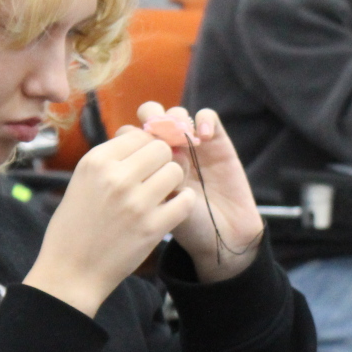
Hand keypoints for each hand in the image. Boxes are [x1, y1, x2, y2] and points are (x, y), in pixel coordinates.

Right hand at [24, 126, 192, 316]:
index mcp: (96, 161)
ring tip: (162, 194)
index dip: (147, 147)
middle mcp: (116, 177)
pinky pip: (186, 200)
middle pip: (161, 149)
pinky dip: (183, 202)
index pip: (139, 135)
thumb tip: (142, 137)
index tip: (146, 160)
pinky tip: (173, 207)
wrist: (70, 272)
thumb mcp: (81, 181)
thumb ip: (110, 160)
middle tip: (156, 177)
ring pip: (176, 171)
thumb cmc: (74, 227)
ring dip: (173, 181)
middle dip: (162, 161)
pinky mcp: (153, 227)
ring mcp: (136, 202)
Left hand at [132, 102, 263, 283]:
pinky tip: (204, 137)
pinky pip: (206, 116)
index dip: (132, 138)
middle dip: (152, 120)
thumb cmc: (186, 229)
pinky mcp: (217, 142)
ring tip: (184, 140)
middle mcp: (166, 150)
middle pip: (150, 115)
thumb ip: (146, 185)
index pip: (128, 136)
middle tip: (160, 137)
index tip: (140, 153)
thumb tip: (134, 162)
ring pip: (175, 113)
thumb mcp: (158, 210)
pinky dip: (203, 120)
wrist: (223, 238)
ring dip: (177, 121)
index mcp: (145, 165)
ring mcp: (191, 144)